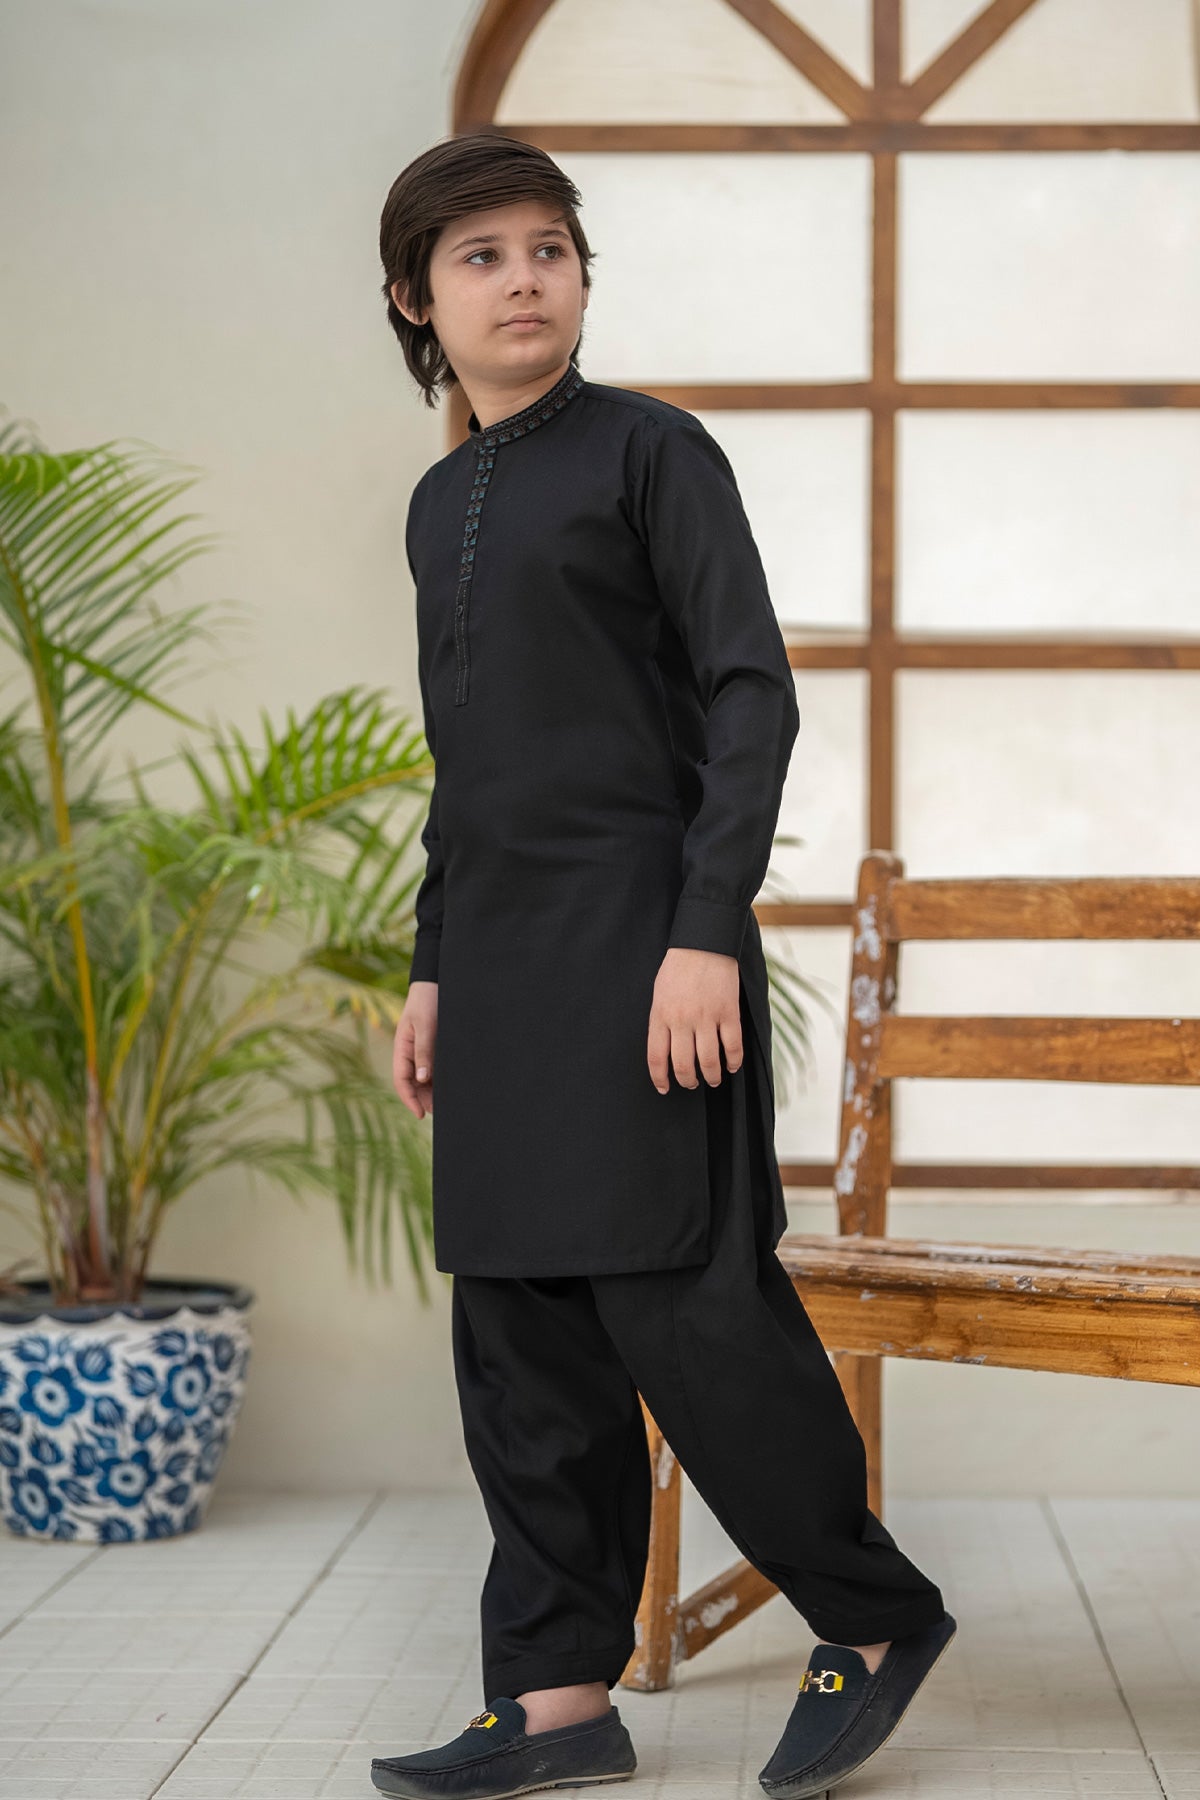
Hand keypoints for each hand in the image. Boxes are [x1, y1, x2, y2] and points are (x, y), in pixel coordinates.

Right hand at [394, 980, 437, 1118]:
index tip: (420, 1114)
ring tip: (447, 1104)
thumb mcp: (425, 1026)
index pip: (401, 1080)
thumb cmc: (427, 1001)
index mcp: (402, 1048)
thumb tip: (421, 1079)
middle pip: (413, 1083)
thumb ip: (423, 1051)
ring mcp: (421, 1051)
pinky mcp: (434, 1047)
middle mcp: (410, 1053)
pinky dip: (440, 1080)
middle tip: (440, 1113)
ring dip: (432, 1092)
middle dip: (423, 1100)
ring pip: (424, 1078)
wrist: (436, 982)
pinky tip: (451, 1087)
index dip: (409, 1099)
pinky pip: (434, 1068)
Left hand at [647, 946, 742, 1092]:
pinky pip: (732, 1046)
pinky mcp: (728, 1012)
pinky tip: (732, 1066)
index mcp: (661, 1015)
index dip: (660, 1078)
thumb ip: (661, 1021)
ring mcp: (706, 1017)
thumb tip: (665, 1049)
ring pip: (709, 1061)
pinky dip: (734, 1061)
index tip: (664, 1088)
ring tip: (713, 1079)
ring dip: (712, 1076)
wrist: (703, 943)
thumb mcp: (659, 994)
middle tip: (692, 1084)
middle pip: (683, 1065)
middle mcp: (682, 1020)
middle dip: (688, 1081)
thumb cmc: (678, 968)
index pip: (657, 1058)